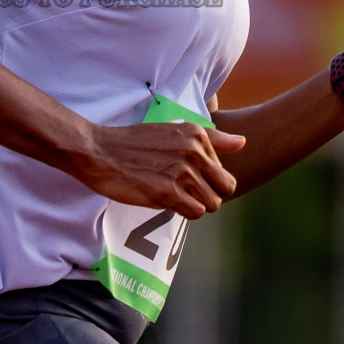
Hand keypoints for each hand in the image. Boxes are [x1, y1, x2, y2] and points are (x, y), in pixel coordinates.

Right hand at [71, 122, 246, 220]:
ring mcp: (181, 173)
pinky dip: (184, 212)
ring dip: (196, 205)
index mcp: (196, 135)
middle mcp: (193, 152)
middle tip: (187, 192)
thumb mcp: (174, 130)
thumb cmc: (135, 142)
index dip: (207, 179)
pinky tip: (168, 201)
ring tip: (175, 196)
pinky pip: (195, 213)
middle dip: (209, 195)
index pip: (224, 171)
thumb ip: (211, 138)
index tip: (187, 176)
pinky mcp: (167, 193)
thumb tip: (243, 142)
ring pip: (212, 204)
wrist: (100, 151)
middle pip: (225, 189)